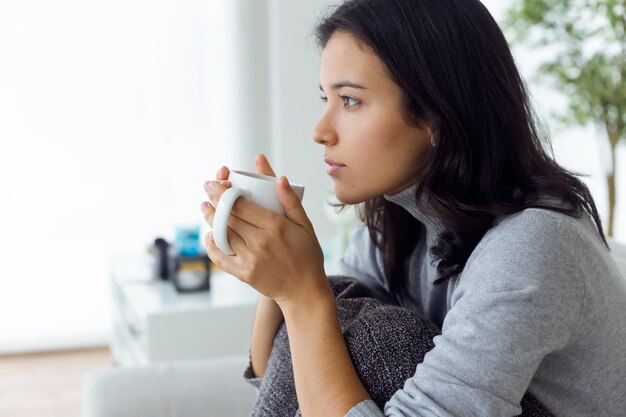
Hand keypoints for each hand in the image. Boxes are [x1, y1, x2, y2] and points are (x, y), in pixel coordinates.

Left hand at [201, 155, 327, 304]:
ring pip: (222, 234)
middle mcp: (261, 241)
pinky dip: (212, 246)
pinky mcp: (244, 273)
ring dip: (210, 219)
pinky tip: (210, 235)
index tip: (215, 182)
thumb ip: (291, 201)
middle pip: (228, 217)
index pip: (241, 204)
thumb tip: (279, 179)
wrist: (304, 291)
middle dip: (214, 200)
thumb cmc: (307, 256)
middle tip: (207, 189)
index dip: (224, 191)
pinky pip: (221, 257)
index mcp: (276, 226)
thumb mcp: (305, 225)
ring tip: (205, 207)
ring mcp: (251, 259)